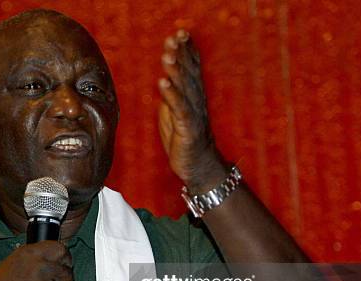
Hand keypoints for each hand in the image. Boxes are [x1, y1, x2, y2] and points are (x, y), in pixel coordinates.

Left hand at [158, 29, 226, 192]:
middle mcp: (196, 101)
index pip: (192, 69)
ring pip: (185, 88)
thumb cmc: (183, 139)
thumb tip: (164, 77)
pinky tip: (163, 82)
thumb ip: (170, 95)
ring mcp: (193, 115)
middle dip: (181, 54)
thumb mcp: (173, 113)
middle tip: (174, 37)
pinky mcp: (188, 129)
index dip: (187, 50)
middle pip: (189, 74)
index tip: (181, 33)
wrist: (197, 166)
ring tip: (167, 55)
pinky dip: (171, 95)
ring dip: (175, 70)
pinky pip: (179, 109)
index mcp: (193, 96)